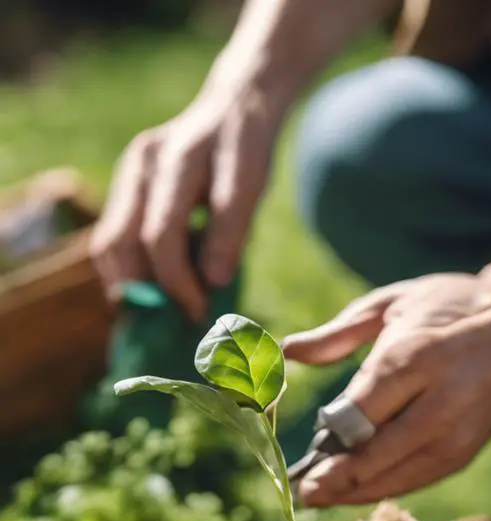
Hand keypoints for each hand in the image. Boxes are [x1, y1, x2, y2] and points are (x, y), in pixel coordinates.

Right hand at [92, 80, 280, 318]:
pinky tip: (153, 289)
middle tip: (180, 315)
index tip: (199, 312)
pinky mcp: (122, 185)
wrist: (231, 106)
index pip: (162, 235)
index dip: (178, 282)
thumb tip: (213, 282)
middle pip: (123, 242)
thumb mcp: (252, 182)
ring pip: (108, 243)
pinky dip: (126, 270)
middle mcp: (142, 162)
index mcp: (177, 157)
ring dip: (131, 285)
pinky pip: (110, 238)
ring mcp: (126, 172)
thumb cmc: (245, 149)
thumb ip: (232, 229)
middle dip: (149, 290)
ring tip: (165, 308)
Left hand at [283, 270, 490, 505]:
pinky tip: (358, 490)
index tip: (304, 450)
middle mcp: (438, 401)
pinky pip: (419, 480)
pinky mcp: (467, 451)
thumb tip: (289, 351)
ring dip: (356, 492)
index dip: (327, 438)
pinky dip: (386, 487)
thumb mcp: (393, 303)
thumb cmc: (453, 307)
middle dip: (336, 478)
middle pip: (376, 455)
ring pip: (397, 476)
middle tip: (304, 491)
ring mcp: (457, 433)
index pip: (358, 413)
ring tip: (322, 498)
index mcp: (413, 358)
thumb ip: (339, 333)